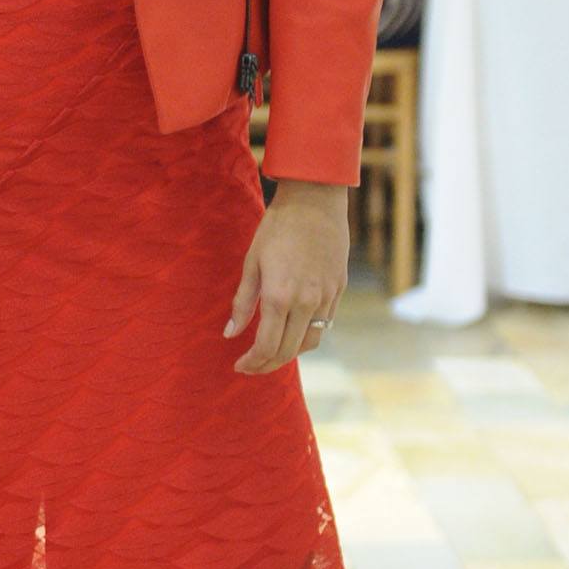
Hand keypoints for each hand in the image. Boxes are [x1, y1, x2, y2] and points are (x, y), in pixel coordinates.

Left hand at [225, 181, 348, 375]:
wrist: (315, 201)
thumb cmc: (277, 228)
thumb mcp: (252, 263)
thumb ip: (243, 303)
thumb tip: (230, 334)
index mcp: (280, 296)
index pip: (267, 346)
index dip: (252, 362)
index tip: (239, 366)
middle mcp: (306, 302)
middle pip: (288, 351)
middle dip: (267, 364)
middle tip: (251, 366)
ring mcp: (326, 298)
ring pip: (310, 342)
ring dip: (289, 354)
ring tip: (271, 354)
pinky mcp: (338, 290)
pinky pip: (324, 326)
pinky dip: (306, 337)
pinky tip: (292, 334)